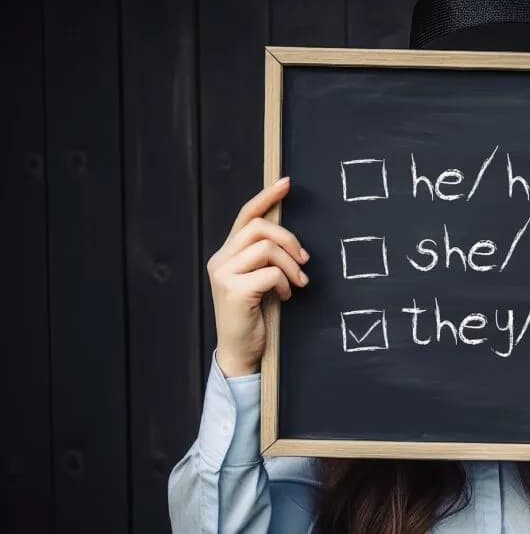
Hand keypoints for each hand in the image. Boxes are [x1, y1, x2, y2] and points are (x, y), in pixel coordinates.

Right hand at [208, 177, 309, 376]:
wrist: (241, 352)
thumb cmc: (256, 316)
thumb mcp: (261, 280)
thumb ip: (267, 258)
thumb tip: (292, 238)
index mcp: (226, 254)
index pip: (246, 215)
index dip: (266, 196)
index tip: (287, 183)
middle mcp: (220, 260)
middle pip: (259, 227)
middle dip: (289, 239)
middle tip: (304, 260)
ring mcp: (224, 275)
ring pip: (267, 248)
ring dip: (291, 265)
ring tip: (297, 282)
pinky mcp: (234, 291)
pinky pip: (270, 272)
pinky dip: (285, 283)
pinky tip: (285, 296)